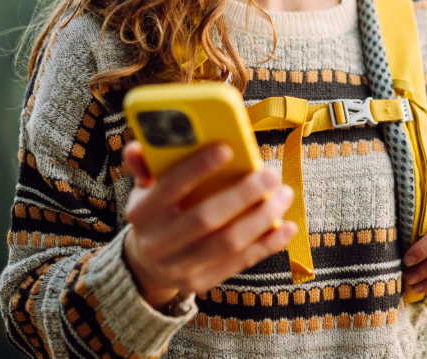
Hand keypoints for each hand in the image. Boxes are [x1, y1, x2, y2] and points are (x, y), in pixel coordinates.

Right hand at [122, 141, 296, 309]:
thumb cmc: (157, 212)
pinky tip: (287, 226)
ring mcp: (179, 267)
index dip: (198, 168)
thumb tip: (139, 144)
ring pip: (227, 243)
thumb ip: (146, 165)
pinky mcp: (201, 283)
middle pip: (205, 219)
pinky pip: (240, 263)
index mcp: (142, 213)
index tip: (228, 149)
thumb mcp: (144, 189)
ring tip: (284, 195)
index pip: (170, 188)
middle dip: (242, 195)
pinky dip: (267, 244)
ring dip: (262, 218)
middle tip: (270, 175)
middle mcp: (157, 243)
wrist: (147, 264)